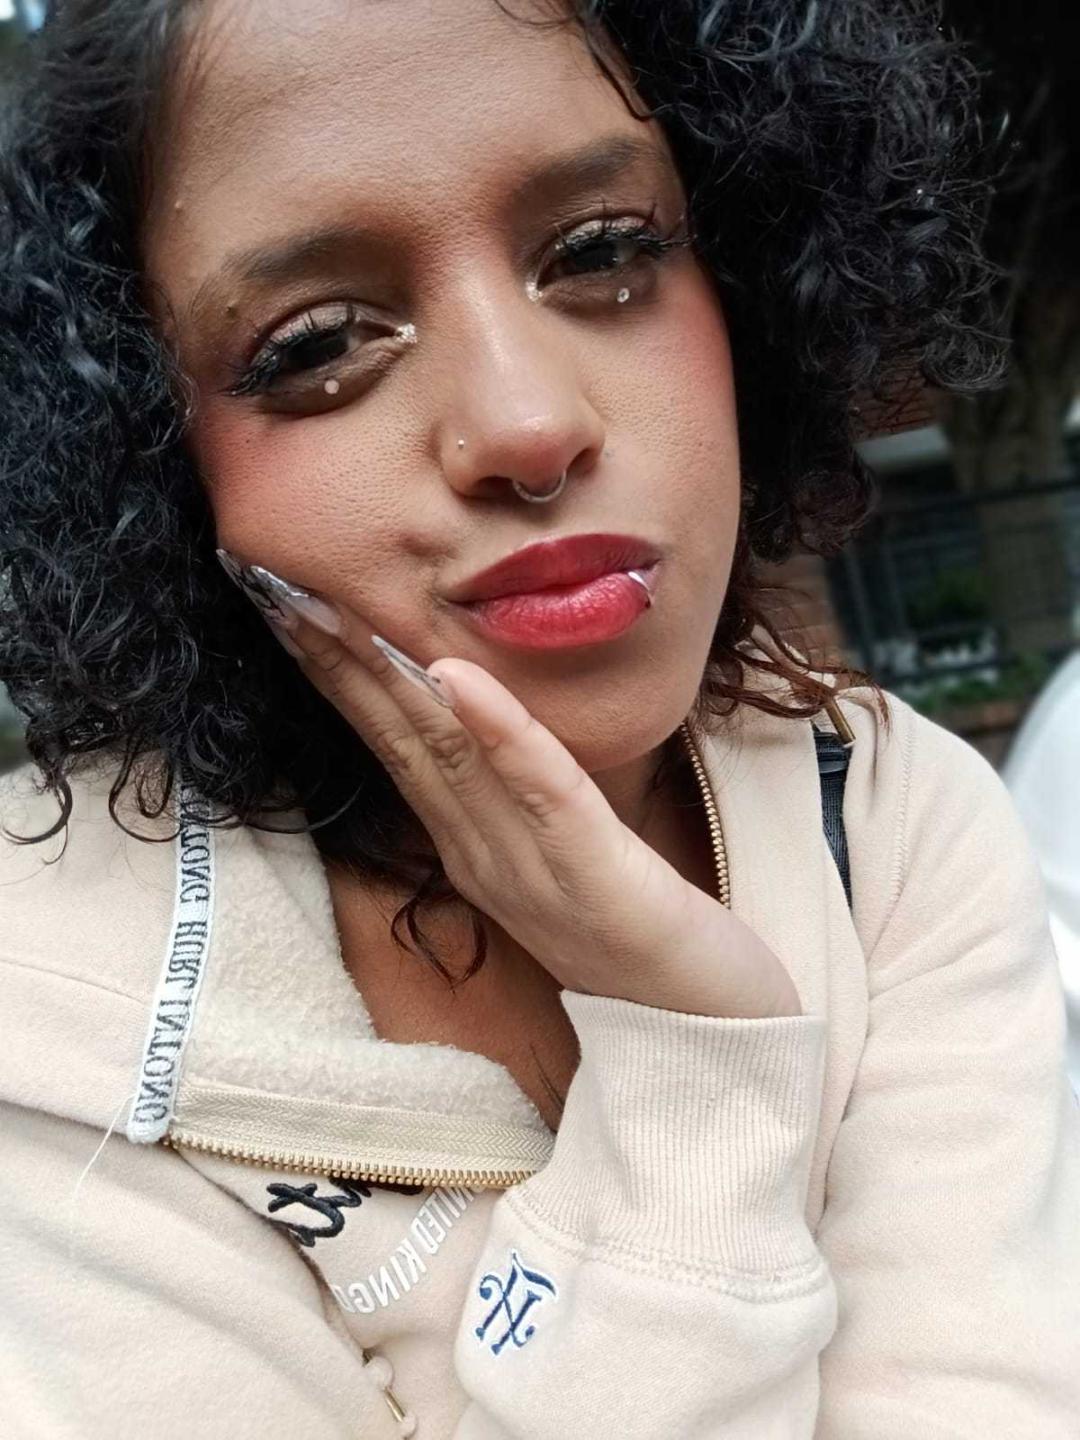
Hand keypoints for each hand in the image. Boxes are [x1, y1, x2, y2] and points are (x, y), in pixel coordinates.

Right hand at [222, 554, 801, 1018]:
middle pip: (402, 745)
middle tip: (277, 589)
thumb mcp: (562, 861)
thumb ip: (511, 803)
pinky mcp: (599, 878)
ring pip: (450, 762)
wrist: (717, 1035)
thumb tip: (471, 729)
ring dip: (391, 684)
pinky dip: (501, 732)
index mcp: (477, 850)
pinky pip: (545, 794)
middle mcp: (487, 858)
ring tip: (335, 616)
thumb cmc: (644, 939)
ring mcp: (535, 872)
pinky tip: (458, 675)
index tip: (292, 608)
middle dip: (338, 664)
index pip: (397, 749)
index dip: (341, 678)